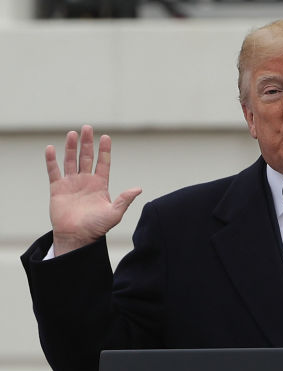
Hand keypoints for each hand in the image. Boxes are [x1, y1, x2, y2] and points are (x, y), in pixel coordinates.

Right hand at [46, 125, 141, 255]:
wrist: (77, 237)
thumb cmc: (97, 227)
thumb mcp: (114, 213)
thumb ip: (124, 199)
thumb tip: (139, 188)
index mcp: (100, 185)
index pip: (103, 163)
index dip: (104, 150)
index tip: (106, 137)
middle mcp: (86, 181)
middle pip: (86, 157)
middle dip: (87, 143)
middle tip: (87, 128)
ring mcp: (71, 183)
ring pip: (71, 160)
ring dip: (70, 147)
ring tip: (72, 133)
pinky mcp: (57, 188)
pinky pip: (53, 171)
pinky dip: (51, 160)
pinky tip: (50, 149)